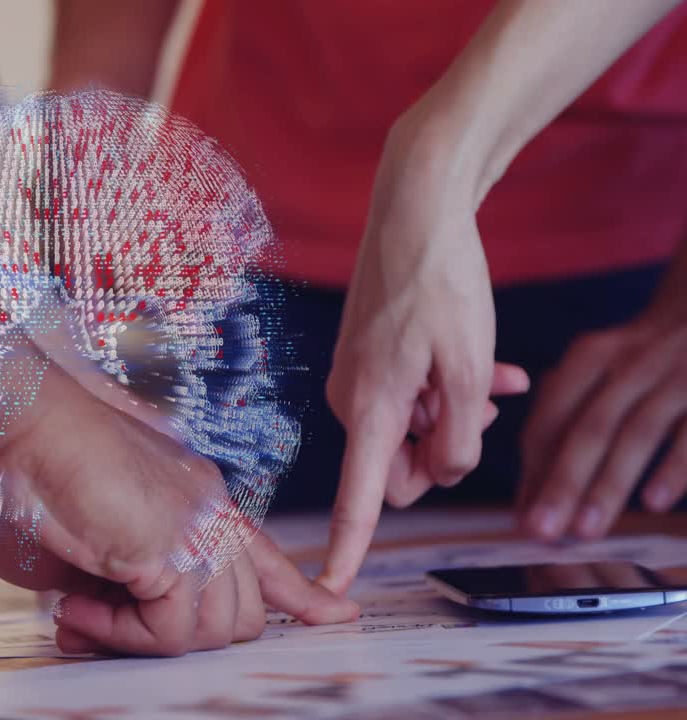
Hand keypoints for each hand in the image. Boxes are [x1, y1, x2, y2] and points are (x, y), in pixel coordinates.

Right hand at [0, 362, 358, 655]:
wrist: (19, 417)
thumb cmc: (34, 460)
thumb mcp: (85, 528)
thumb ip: (108, 578)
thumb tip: (90, 626)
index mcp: (197, 495)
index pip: (265, 555)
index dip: (301, 593)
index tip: (336, 614)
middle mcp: (208, 508)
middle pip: (244, 610)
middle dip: (179, 639)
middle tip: (100, 626)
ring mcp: (196, 525)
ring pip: (216, 630)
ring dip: (139, 638)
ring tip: (80, 615)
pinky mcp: (172, 546)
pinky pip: (169, 632)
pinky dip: (117, 634)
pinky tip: (74, 609)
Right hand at [318, 119, 528, 594]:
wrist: (415, 207)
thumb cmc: (442, 282)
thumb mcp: (469, 368)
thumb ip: (458, 437)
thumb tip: (442, 468)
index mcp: (371, 407)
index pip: (358, 497)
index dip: (348, 547)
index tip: (330, 590)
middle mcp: (351, 398)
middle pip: (396, 466)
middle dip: (442, 451)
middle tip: (481, 410)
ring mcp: (355, 375)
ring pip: (408, 428)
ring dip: (452, 414)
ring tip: (494, 379)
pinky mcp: (366, 355)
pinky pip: (405, 396)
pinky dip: (443, 389)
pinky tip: (490, 368)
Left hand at [519, 304, 686, 539]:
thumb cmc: (646, 353)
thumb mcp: (604, 364)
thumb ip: (570, 414)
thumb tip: (533, 490)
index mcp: (589, 357)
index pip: (552, 417)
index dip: (533, 468)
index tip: (521, 516)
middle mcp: (628, 362)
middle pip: (588, 428)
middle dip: (561, 482)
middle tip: (541, 531)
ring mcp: (675, 373)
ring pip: (635, 433)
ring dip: (608, 483)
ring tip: (586, 530)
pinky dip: (673, 467)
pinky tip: (654, 502)